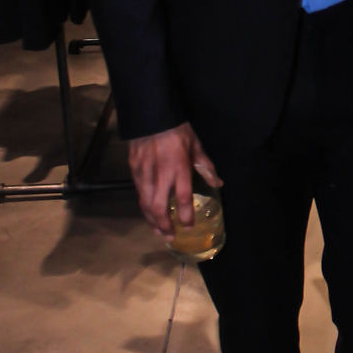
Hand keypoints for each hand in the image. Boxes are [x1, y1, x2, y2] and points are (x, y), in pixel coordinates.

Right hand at [127, 122, 222, 236]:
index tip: (189, 226)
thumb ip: (206, 167)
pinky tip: (148, 212)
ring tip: (158, 230)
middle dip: (164, 224)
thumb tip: (218, 183)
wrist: (151, 115)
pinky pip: (138, 193)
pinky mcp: (133, 169)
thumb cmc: (177, 130)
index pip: (182, 198)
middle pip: (159, 207)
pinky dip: (143, 206)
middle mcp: (160, 174)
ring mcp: (144, 173)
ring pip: (145, 203)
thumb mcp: (196, 146)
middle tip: (170, 236)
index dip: (185, 215)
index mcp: (179, 168)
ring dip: (151, 219)